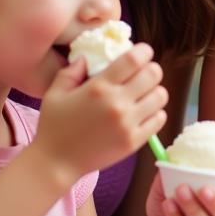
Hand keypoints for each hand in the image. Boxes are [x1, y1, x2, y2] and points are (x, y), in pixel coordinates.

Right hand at [33, 44, 167, 179]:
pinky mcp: (134, 141)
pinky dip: (156, 113)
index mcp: (99, 87)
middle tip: (142, 74)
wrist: (56, 163)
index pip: (134, 59)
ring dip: (154, 91)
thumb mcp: (55, 93)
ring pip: (160, 96)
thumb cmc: (54, 126)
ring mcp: (128, 124)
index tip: (141, 52)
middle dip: (151, 69)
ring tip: (143, 94)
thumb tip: (87, 57)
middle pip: (153, 74)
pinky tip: (143, 113)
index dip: (143, 51)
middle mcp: (117, 103)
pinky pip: (159, 119)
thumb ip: (72, 71)